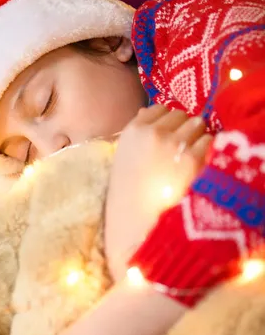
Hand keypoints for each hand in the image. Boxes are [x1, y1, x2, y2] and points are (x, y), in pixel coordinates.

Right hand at [105, 105, 210, 280]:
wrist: (136, 226)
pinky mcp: (193, 159)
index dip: (168, 124)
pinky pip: (211, 142)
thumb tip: (151, 112)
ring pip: (199, 125)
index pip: (160, 108)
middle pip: (182, 115)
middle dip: (184, 131)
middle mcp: (153, 133)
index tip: (166, 141)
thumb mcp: (123, 160)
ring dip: (198, 140)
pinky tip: (196, 171)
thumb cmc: (129, 197)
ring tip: (188, 163)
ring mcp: (174, 144)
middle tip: (179, 155)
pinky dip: (208, 154)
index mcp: (132, 131)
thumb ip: (138, 135)